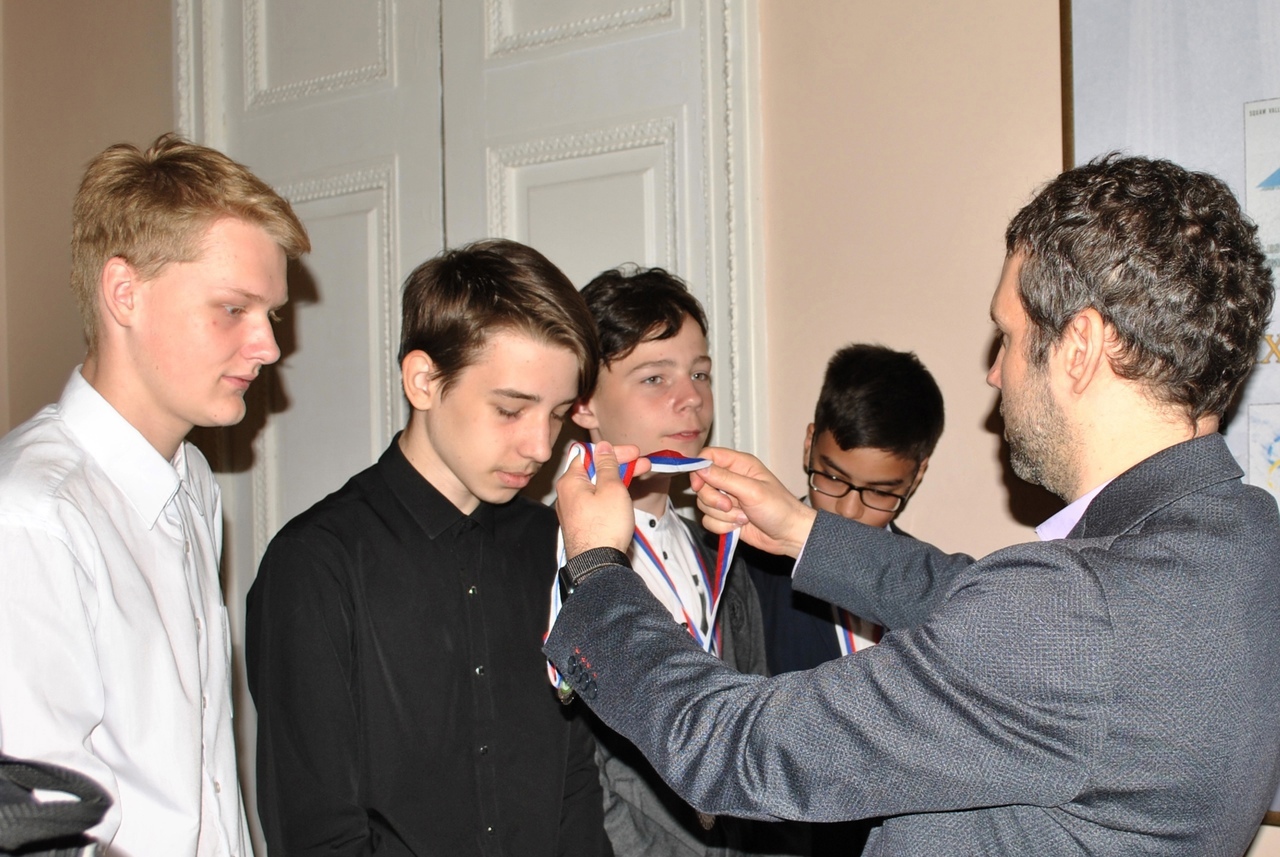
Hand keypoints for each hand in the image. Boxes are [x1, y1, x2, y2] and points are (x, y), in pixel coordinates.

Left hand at [556, 442, 649, 558]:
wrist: (598, 565)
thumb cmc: (604, 526)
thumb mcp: (611, 488)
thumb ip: (607, 465)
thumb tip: (602, 448)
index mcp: (570, 482)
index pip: (589, 454)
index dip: (613, 451)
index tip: (633, 453)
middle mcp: (567, 495)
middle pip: (593, 470)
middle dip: (620, 465)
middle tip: (642, 463)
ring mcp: (574, 510)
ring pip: (596, 487)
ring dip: (618, 480)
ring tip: (640, 477)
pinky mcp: (582, 523)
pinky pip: (595, 502)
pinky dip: (611, 495)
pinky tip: (626, 495)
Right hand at [689, 447, 815, 556]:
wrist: (788, 535)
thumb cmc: (779, 508)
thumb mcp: (752, 491)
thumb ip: (725, 478)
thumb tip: (701, 468)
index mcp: (740, 464)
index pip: (708, 456)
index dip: (699, 469)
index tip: (698, 485)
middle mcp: (731, 479)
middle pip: (702, 483)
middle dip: (713, 499)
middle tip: (730, 505)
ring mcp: (727, 499)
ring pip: (704, 504)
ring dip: (722, 515)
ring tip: (743, 517)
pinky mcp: (725, 517)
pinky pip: (709, 520)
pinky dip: (723, 526)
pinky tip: (740, 525)